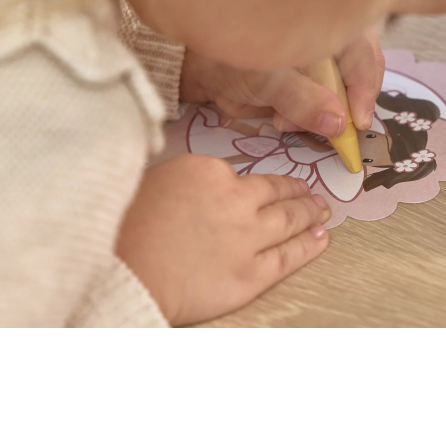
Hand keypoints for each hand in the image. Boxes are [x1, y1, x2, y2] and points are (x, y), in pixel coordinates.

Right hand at [116, 154, 330, 325]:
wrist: (124, 274)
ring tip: (322, 211)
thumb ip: (192, 179)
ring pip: (290, 220)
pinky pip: (289, 257)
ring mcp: (248, 238)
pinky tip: (320, 239)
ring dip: (310, 213)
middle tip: (311, 193)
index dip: (259, 182)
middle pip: (277, 193)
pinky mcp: (251, 275)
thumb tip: (208, 186)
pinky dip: (308, 246)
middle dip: (298, 192)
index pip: (245, 174)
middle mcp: (237, 200)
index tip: (270, 184)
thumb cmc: (126, 228)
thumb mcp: (157, 180)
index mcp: (210, 171)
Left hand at [180, 31, 384, 137]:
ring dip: (319, 115)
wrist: (193, 67)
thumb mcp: (266, 80)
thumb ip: (303, 101)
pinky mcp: (305, 84)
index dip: (364, 92)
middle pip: (357, 79)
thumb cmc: (228, 57)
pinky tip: (280, 118)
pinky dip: (305, 118)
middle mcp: (329, 40)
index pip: (364, 58)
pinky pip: (320, 107)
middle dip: (340, 108)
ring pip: (339, 97)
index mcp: (325, 23)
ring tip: (284, 120)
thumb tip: (340, 124)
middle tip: (326, 132)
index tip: (357, 125)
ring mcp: (318, 63)